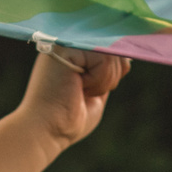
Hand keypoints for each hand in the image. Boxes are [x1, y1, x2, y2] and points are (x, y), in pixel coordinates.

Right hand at [13, 48, 129, 150]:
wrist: (46, 130)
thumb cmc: (68, 119)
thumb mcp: (98, 91)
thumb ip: (109, 71)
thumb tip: (126, 57)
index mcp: (74, 51)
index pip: (112, 46)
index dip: (115, 68)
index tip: (89, 88)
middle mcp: (69, 41)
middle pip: (115, 47)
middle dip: (109, 78)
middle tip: (83, 92)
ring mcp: (67, 42)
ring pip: (112, 53)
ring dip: (103, 81)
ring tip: (79, 90)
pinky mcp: (67, 47)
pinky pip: (104, 57)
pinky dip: (98, 80)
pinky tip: (77, 86)